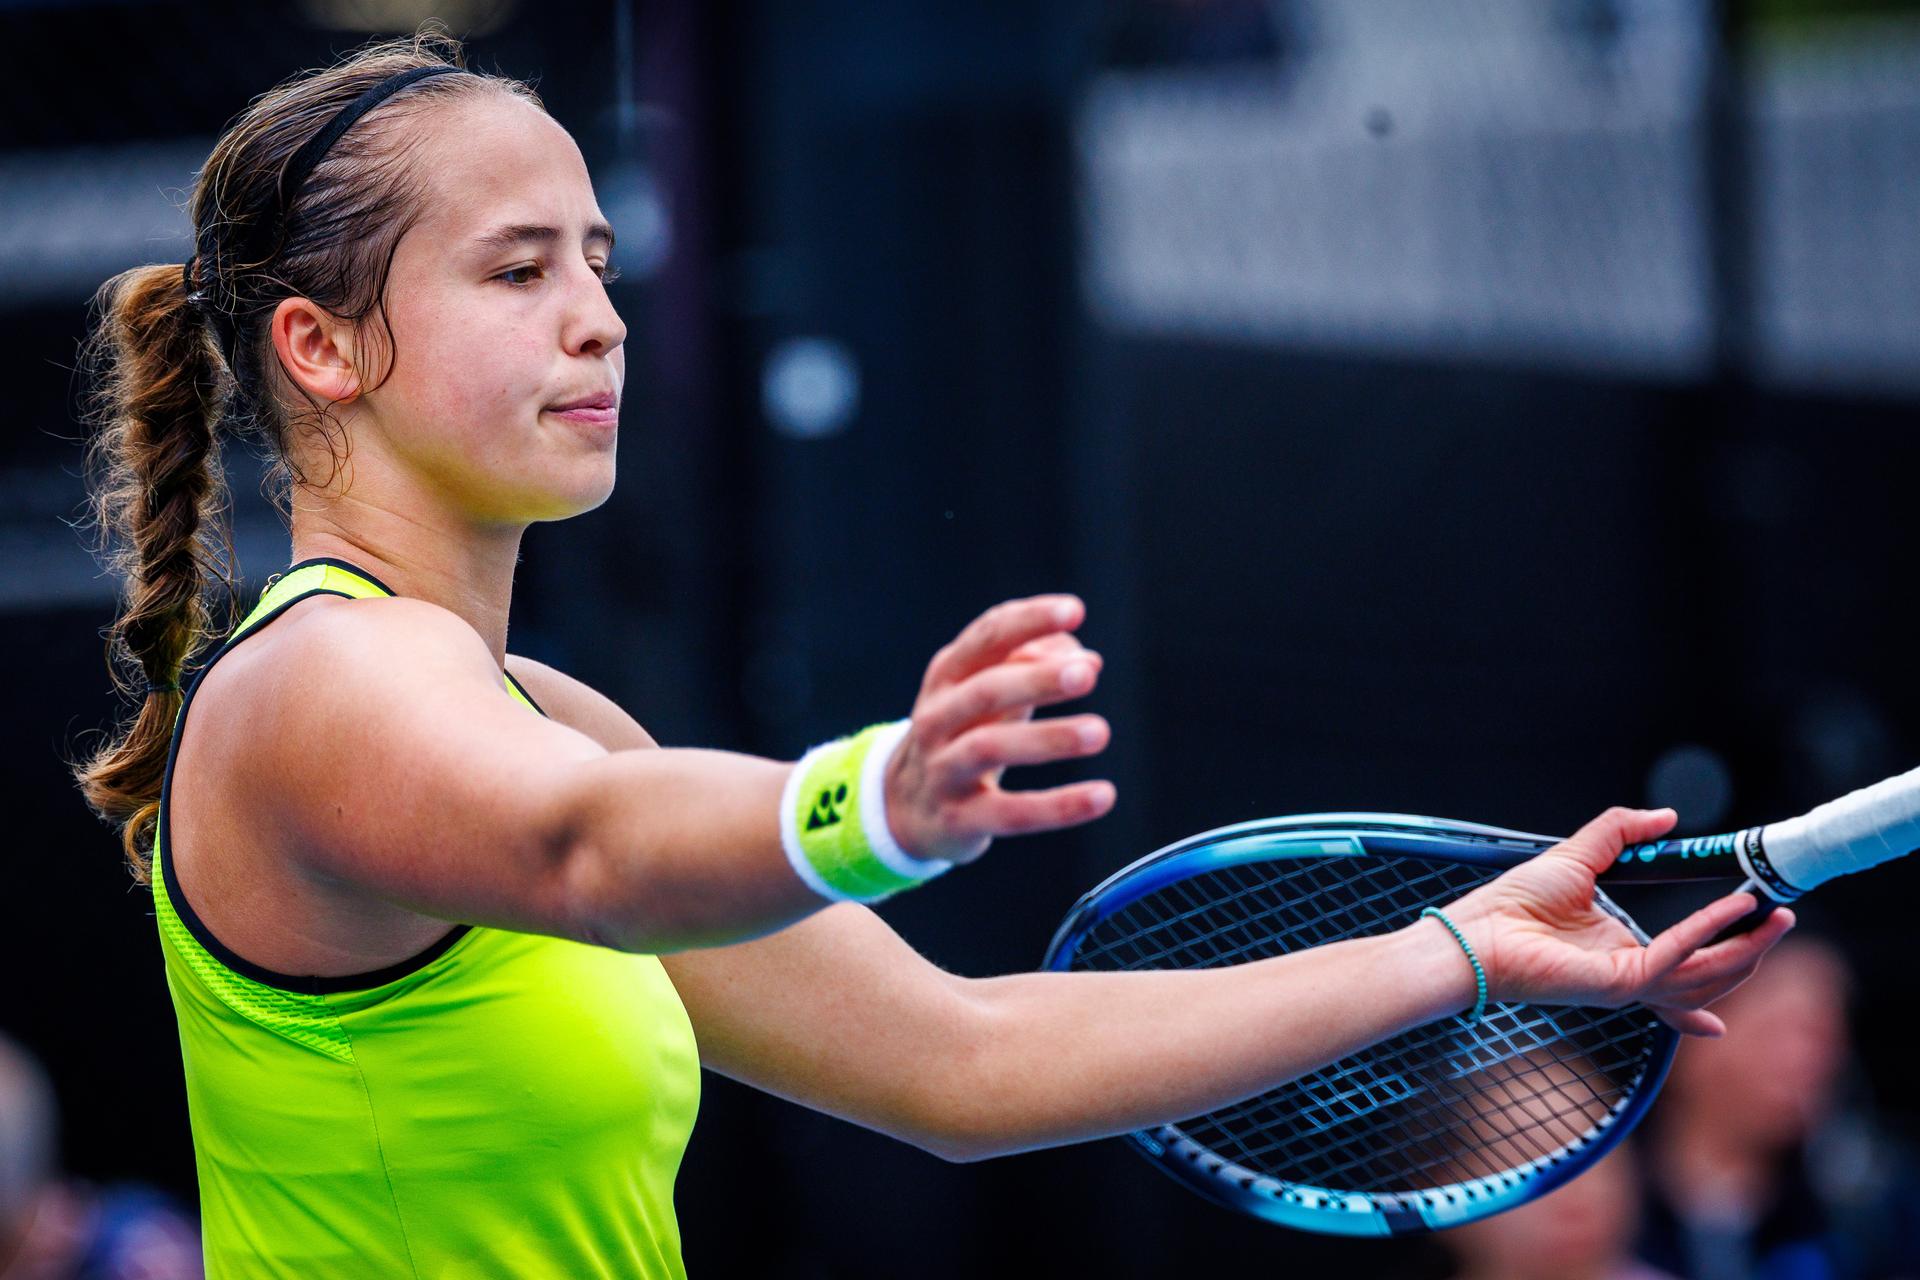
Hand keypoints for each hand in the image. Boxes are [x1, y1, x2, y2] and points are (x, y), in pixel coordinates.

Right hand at [883, 594, 1114, 864]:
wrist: (906, 806)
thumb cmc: (967, 731)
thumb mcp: (991, 690)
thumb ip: (1039, 663)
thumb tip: (1088, 660)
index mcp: (948, 675)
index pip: (986, 637)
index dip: (1029, 620)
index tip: (1075, 610)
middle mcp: (937, 717)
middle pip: (985, 691)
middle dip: (1036, 680)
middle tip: (1086, 675)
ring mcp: (943, 768)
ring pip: (990, 748)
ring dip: (1048, 738)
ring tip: (1100, 732)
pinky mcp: (958, 819)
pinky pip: (1010, 813)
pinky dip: (1058, 807)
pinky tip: (1103, 796)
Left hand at [1433, 806, 1795, 1036]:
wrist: (1476, 929)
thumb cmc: (1513, 902)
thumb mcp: (1578, 854)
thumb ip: (1622, 831)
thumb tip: (1668, 817)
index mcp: (1622, 951)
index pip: (1687, 965)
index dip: (1727, 956)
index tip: (1760, 933)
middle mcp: (1630, 974)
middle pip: (1708, 975)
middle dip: (1751, 953)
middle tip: (1784, 920)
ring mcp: (1626, 985)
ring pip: (1704, 977)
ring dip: (1744, 948)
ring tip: (1774, 918)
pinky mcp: (1617, 983)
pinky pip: (1674, 959)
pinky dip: (1706, 933)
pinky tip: (1731, 910)